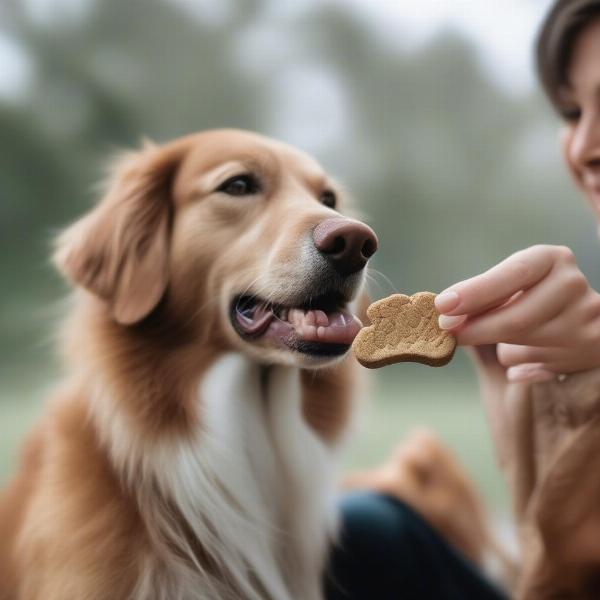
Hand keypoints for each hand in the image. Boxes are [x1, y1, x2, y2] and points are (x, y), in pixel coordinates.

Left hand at [434, 245, 599, 382]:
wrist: (578, 320)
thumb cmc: (530, 297)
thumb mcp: (510, 286)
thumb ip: (481, 295)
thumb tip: (444, 310)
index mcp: (552, 259)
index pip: (512, 274)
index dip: (475, 292)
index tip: (442, 305)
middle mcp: (574, 286)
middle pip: (516, 319)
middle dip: (475, 330)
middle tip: (447, 333)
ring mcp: (585, 323)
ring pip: (520, 348)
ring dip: (498, 349)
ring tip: (501, 338)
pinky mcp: (587, 353)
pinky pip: (531, 368)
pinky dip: (517, 365)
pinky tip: (524, 357)